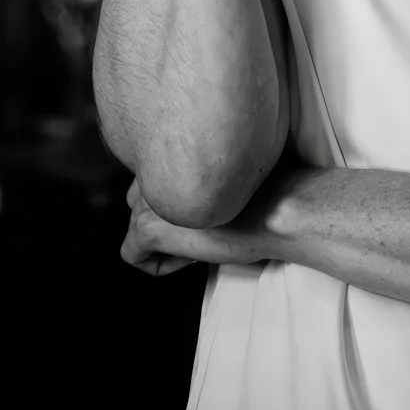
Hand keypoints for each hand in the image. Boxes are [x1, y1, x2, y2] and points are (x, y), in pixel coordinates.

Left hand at [120, 178, 267, 276]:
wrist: (276, 207)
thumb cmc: (264, 191)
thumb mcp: (221, 173)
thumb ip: (194, 172)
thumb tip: (183, 197)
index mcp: (169, 146)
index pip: (153, 177)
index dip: (181, 202)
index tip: (209, 208)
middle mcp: (150, 166)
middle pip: (139, 202)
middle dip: (166, 221)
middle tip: (205, 227)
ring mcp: (146, 198)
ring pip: (138, 227)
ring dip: (166, 240)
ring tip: (202, 238)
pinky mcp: (146, 228)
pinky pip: (133, 254)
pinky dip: (160, 264)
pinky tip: (192, 255)